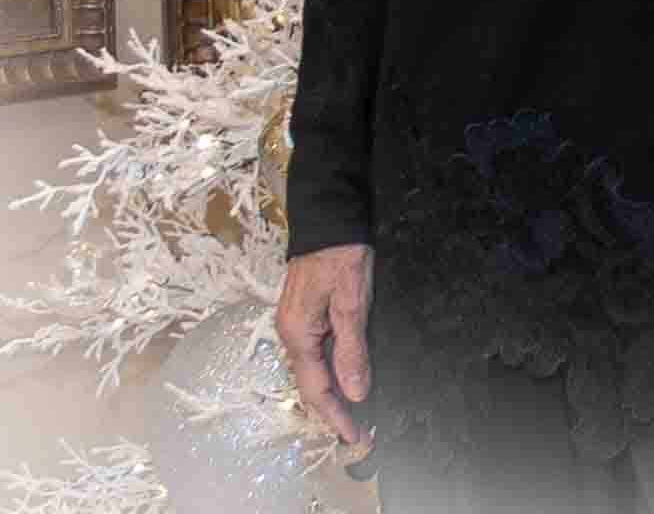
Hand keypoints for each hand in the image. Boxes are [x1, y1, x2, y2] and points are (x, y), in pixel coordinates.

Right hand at [275, 241, 373, 446]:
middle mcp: (291, 333)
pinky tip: (347, 377)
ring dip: (334, 393)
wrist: (328, 216)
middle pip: (311, 385)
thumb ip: (352, 349)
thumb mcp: (352, 302)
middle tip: (363, 431)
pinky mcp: (305, 314)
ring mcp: (296, 323)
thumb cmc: (340, 255)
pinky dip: (331, 371)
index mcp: (298, 334)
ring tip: (358, 412)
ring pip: (314, 370)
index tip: (357, 437)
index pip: (317, 390)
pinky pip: (316, 353)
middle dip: (335, 410)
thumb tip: (356, 393)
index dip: (337, 417)